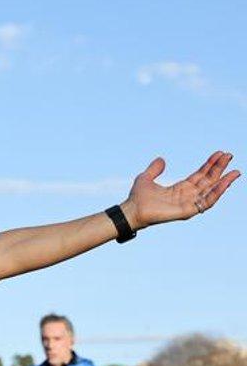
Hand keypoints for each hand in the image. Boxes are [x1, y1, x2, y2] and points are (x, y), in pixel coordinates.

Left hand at [123, 152, 237, 228]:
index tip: (219, 153)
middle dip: (219, 169)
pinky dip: (216, 193)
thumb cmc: (138, 197)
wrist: (132, 210)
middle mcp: (187, 196)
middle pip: (208, 180)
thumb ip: (155, 169)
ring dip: (224, 181)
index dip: (210, 165)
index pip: (200, 175)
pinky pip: (206, 202)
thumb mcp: (146, 177)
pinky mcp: (188, 211)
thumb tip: (162, 158)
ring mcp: (189, 204)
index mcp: (180, 188)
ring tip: (235, 171)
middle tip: (229, 155)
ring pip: (211, 191)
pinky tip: (224, 183)